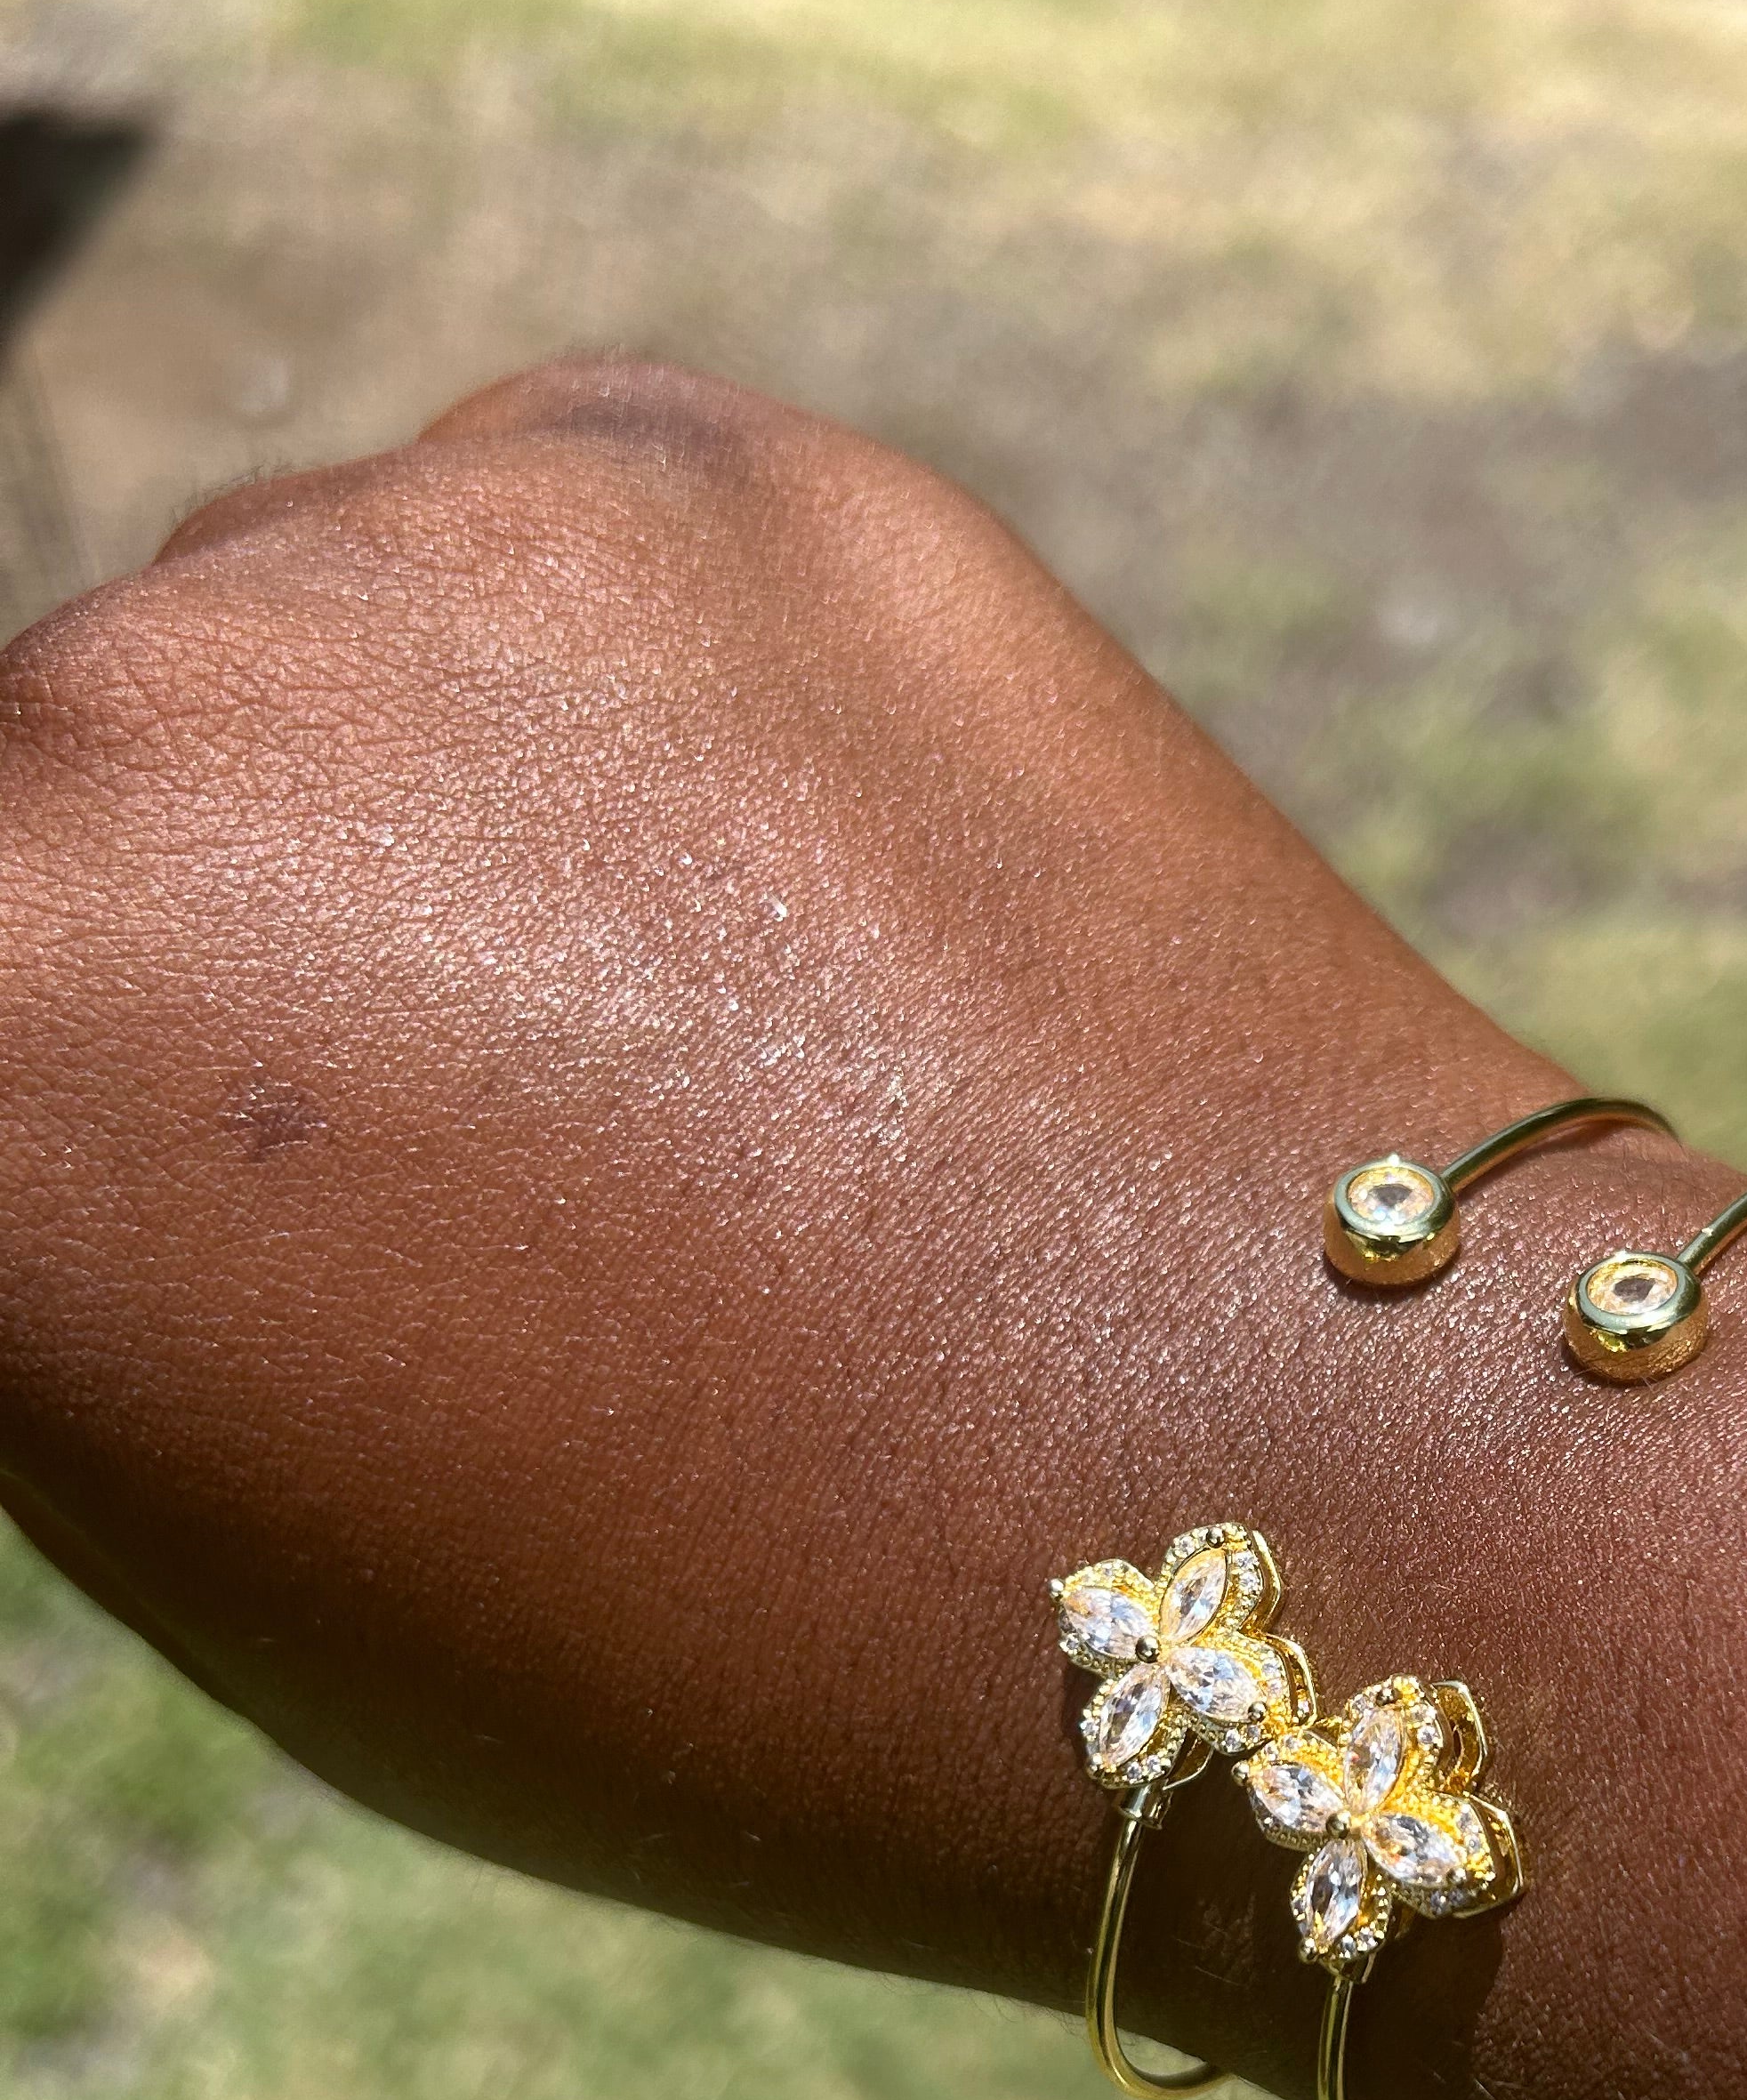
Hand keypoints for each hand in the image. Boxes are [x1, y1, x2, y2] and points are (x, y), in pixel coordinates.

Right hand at [0, 359, 1718, 2006]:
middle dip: (231, 942)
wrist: (1274, 1496)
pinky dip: (640, 698)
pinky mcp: (704, 462)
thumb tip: (103, 1031)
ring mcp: (420, 551)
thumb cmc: (752, 1638)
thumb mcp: (271, 1546)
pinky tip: (825, 911)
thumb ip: (92, 1231)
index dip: (116, 1112)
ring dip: (432, 801)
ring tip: (713, 1051)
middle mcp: (108, 729)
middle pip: (86, 788)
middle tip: (493, 1149)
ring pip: (318, 639)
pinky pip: (550, 548)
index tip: (264, 1198)